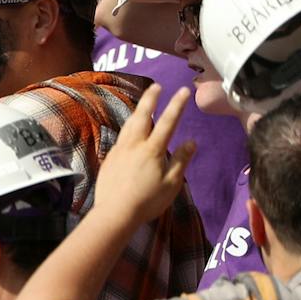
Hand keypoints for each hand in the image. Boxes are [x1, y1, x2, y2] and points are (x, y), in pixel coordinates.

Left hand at [96, 85, 193, 227]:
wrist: (114, 213)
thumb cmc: (147, 201)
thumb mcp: (171, 183)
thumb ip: (181, 160)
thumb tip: (191, 142)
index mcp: (152, 150)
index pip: (168, 122)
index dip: (177, 104)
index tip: (184, 90)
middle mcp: (134, 145)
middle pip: (143, 116)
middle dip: (150, 99)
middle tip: (156, 86)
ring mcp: (119, 151)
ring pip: (128, 125)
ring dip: (137, 111)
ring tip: (144, 104)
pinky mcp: (109, 159)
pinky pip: (120, 138)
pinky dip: (127, 129)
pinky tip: (129, 131)